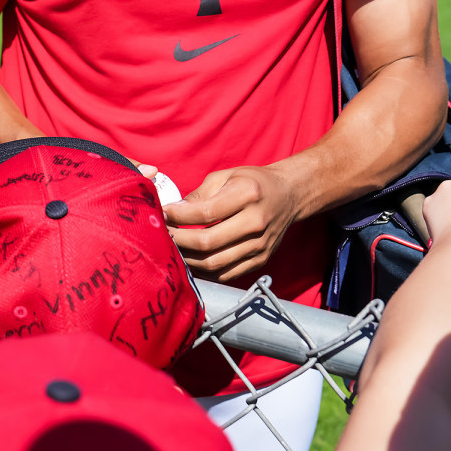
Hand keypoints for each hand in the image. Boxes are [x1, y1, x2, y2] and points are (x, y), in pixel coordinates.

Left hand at [164, 164, 300, 282]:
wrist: (289, 195)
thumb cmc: (252, 182)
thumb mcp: (225, 176)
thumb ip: (198, 195)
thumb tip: (172, 211)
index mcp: (247, 194)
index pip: (205, 213)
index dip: (179, 216)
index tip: (162, 213)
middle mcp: (256, 222)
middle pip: (208, 242)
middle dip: (179, 240)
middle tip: (163, 234)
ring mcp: (260, 245)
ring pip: (215, 262)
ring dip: (188, 258)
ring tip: (174, 248)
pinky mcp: (261, 260)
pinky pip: (226, 274)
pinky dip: (205, 271)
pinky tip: (192, 259)